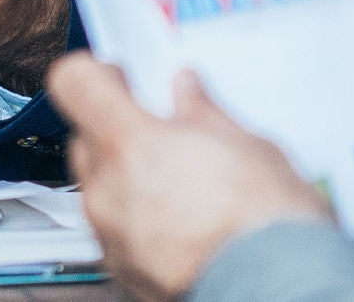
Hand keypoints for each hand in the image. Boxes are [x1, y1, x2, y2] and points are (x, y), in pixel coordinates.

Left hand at [49, 55, 333, 301]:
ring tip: (181, 183)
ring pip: (99, 184)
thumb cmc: (269, 226)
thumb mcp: (249, 146)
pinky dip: (136, 217)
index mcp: (131, 144)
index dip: (96, 73)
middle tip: (164, 131)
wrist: (280, 294)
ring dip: (126, 175)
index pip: (73, 81)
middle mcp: (107, 189)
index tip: (123, 77)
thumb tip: (187, 91)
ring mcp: (110, 234)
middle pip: (85, 136)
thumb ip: (204, 113)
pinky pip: (114, 227)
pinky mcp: (121, 270)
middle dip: (117, 128)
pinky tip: (180, 222)